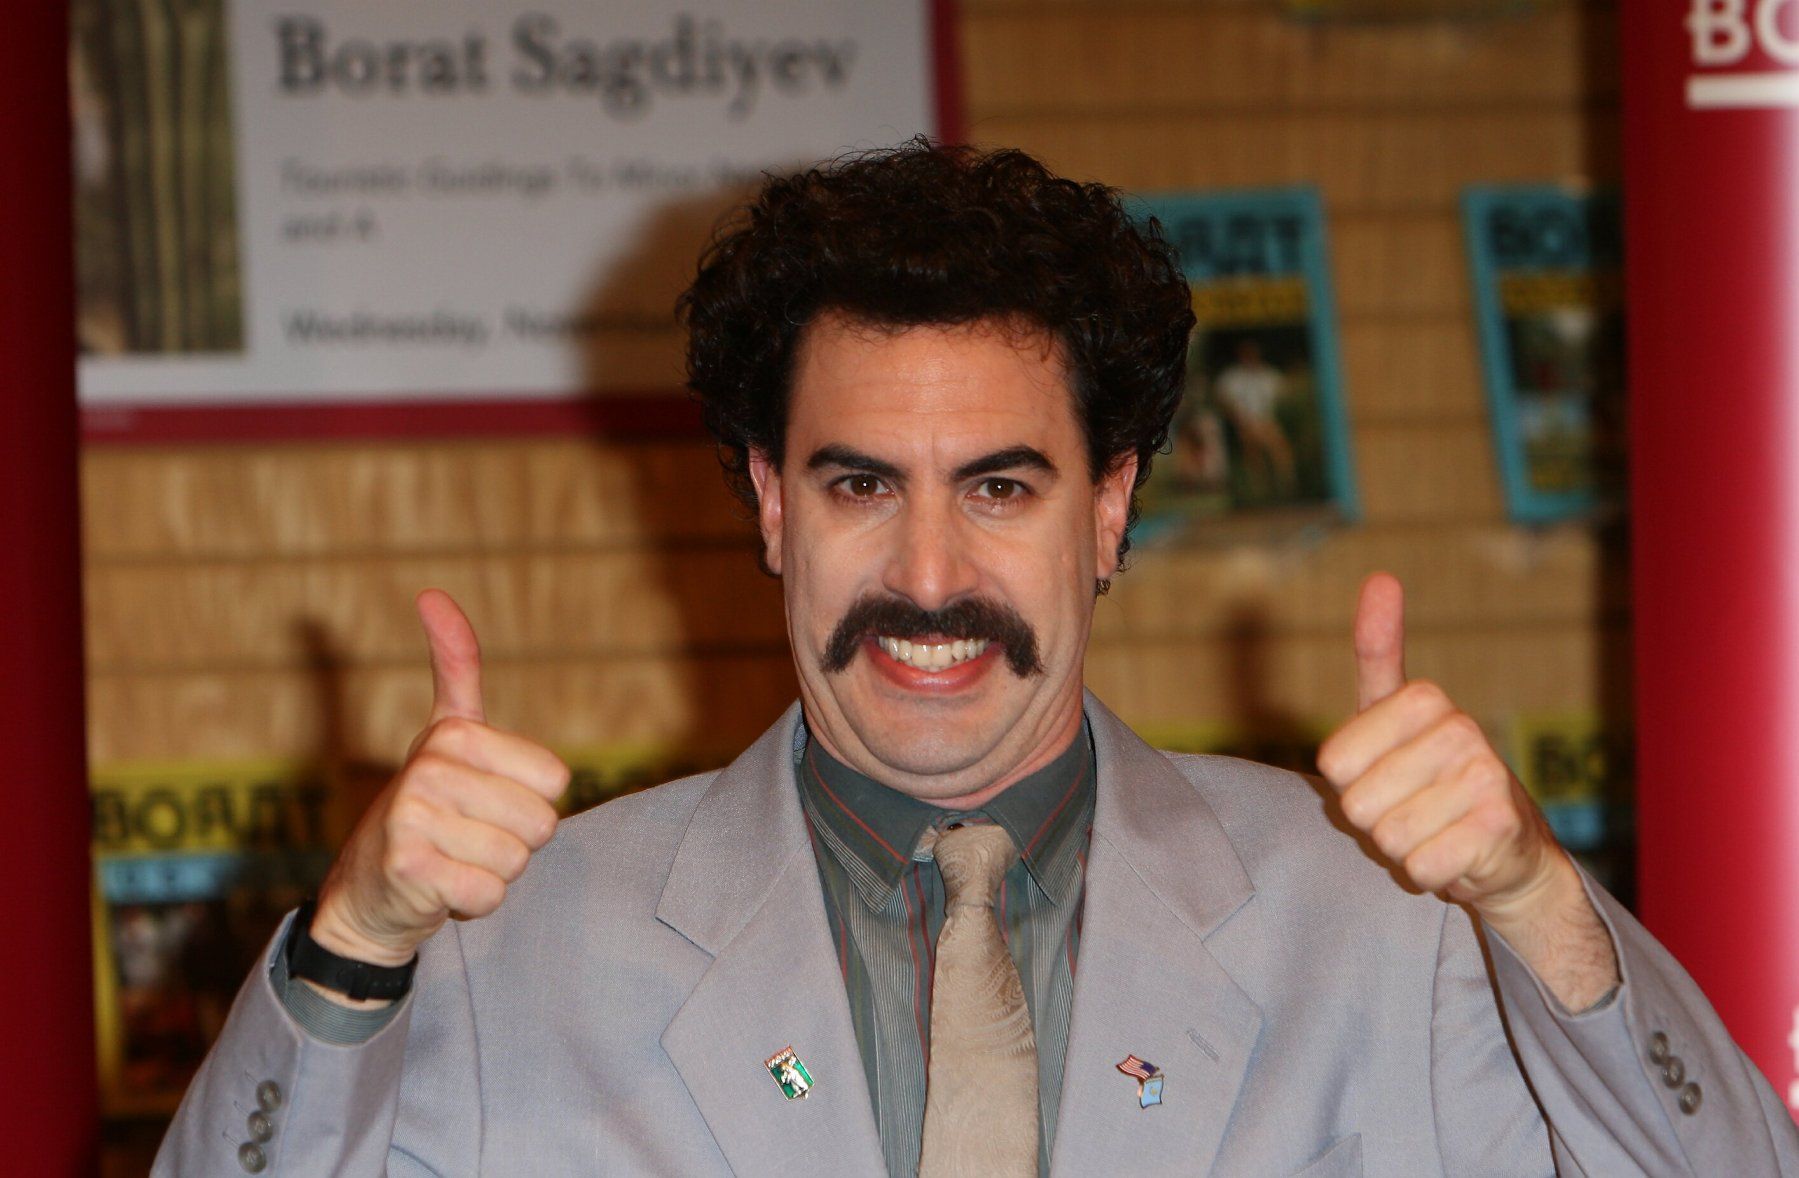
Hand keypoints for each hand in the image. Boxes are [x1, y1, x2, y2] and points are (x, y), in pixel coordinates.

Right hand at [308, 590, 568, 978]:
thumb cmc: (427, 813)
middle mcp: (430, 767)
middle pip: (540, 823)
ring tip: (452, 861)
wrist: (368, 896)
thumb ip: (455, 670)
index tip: (485, 801)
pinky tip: (440, 891)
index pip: (555, 780)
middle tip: (466, 839)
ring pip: (516, 860)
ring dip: (492, 874)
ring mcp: (414, 816)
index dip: (529, 803)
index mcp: (454, 734)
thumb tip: (432, 594)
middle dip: (513, 843)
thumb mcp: (447, 737)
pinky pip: (489, 893)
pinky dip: (474, 903)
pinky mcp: (409, 867)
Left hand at [1317, 573, 1560, 912]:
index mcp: (1426, 700)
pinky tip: (1457, 857)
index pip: (1334, 763)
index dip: (1350, 783)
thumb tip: (1381, 575)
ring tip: (1436, 830)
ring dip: (1404, 848)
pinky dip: (1429, 874)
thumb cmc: (1432, 780)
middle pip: (1357, 803)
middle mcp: (1461, 730)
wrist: (1506, 853)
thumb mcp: (1393, 714)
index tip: (1385, 773)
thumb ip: (1379, 652)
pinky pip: (1420, 866)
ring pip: (1388, 837)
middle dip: (1377, 820)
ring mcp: (1485, 778)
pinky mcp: (1498, 828)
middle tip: (1414, 809)